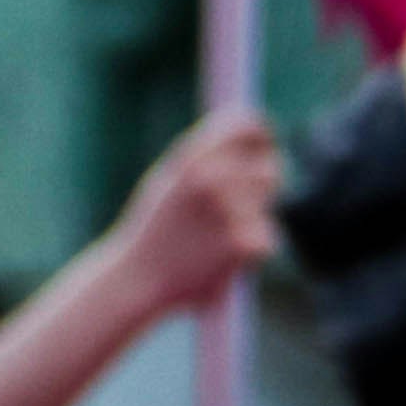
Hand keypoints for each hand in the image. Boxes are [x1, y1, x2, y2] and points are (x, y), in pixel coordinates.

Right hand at [105, 111, 282, 317]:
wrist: (136, 280)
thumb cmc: (154, 230)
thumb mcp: (170, 179)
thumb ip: (207, 154)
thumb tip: (250, 129)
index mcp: (193, 156)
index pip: (250, 126)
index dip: (262, 138)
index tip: (263, 150)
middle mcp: (213, 176)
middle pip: (269, 167)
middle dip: (262, 185)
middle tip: (239, 207)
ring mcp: (230, 209)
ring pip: (269, 204)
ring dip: (254, 217)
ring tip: (219, 235)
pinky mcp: (244, 242)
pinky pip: (269, 237)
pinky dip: (252, 249)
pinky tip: (222, 257)